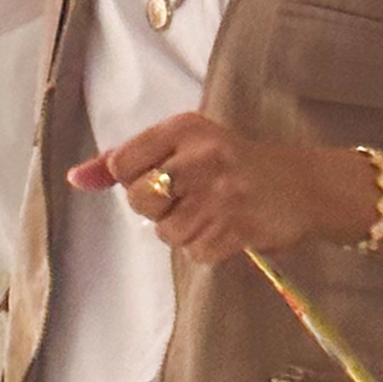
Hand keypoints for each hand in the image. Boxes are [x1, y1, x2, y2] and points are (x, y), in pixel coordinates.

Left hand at [69, 114, 382, 265]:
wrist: (305, 186)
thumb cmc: (236, 164)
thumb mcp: (185, 145)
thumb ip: (128, 159)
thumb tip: (76, 178)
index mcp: (185, 128)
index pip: (122, 162)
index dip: (133, 179)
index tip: (160, 179)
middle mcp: (202, 156)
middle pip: (140, 200)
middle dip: (157, 208)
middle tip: (188, 197)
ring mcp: (220, 193)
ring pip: (166, 232)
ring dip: (184, 231)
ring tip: (212, 212)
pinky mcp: (236, 227)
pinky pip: (194, 253)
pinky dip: (206, 248)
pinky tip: (226, 228)